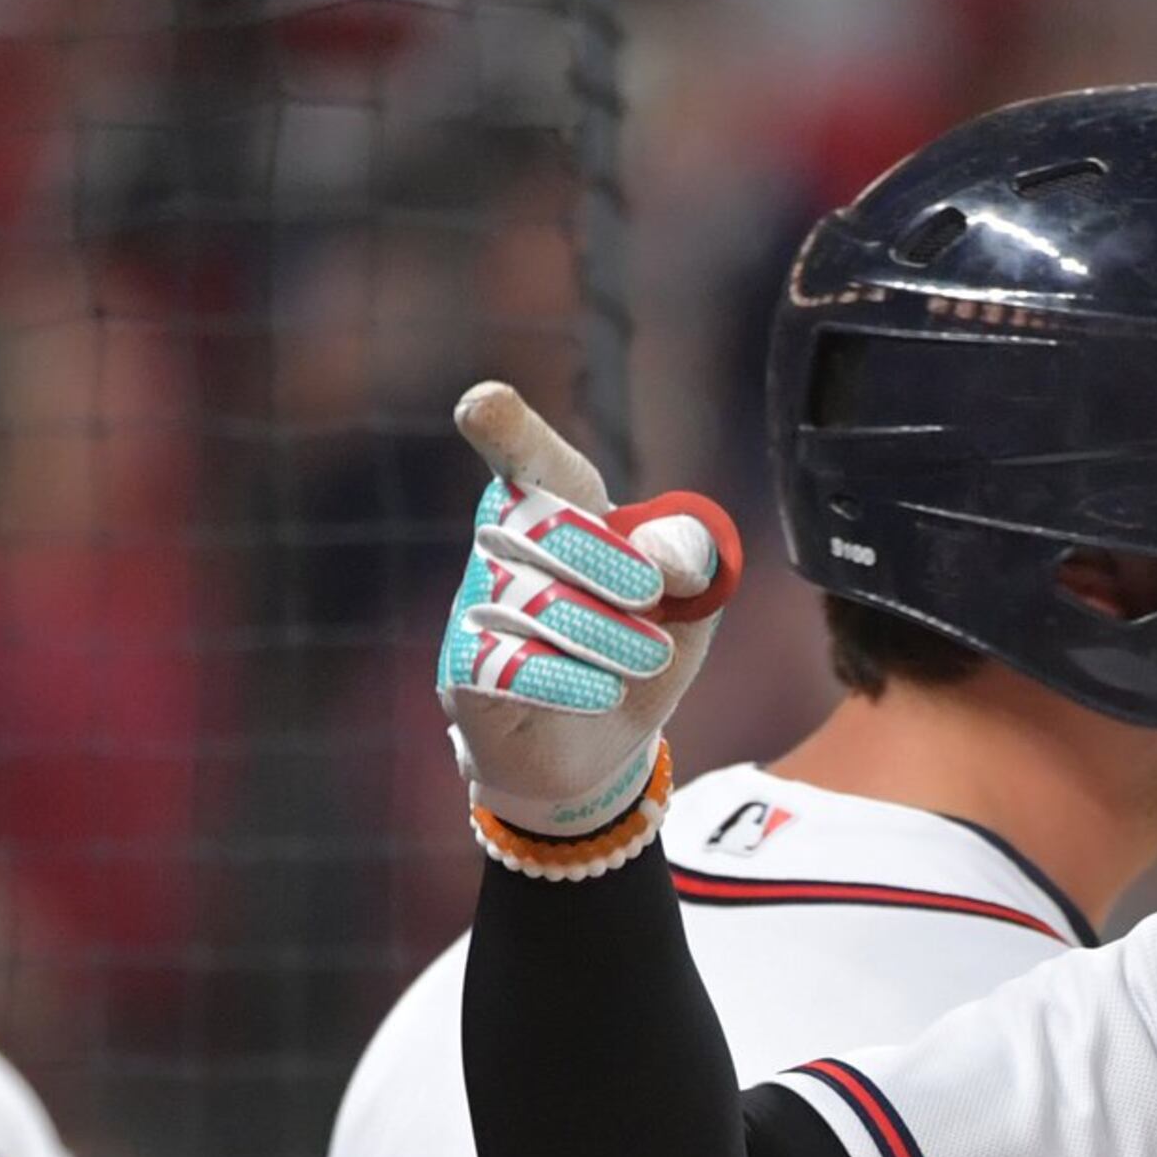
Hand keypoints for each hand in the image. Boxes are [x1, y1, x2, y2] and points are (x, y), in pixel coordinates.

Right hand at [435, 383, 741, 873]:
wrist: (597, 750)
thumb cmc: (635, 652)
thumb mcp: (689, 604)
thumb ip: (692, 560)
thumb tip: (672, 555)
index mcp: (556, 510)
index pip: (532, 461)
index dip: (510, 430)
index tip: (485, 405)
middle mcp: (503, 547)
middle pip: (555, 530)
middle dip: (623, 569)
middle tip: (655, 603)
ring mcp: (477, 609)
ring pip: (544, 604)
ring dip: (614, 638)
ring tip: (640, 658)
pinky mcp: (464, 673)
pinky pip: (516, 666)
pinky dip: (573, 681)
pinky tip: (601, 692)